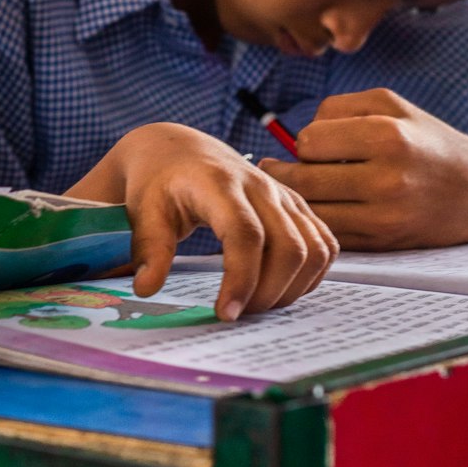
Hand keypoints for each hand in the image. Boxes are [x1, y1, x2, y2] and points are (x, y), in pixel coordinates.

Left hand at [67, 123, 336, 317]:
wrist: (179, 152)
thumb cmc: (160, 183)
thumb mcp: (143, 211)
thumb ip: (148, 248)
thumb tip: (147, 289)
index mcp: (219, 183)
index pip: (246, 234)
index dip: (242, 278)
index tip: (226, 313)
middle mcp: (260, 186)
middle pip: (289, 247)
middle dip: (268, 292)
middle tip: (238, 314)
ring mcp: (283, 196)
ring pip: (313, 249)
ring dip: (292, 288)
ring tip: (257, 304)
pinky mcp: (297, 207)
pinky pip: (324, 245)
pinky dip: (310, 274)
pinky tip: (281, 288)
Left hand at [260, 89, 467, 249]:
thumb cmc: (424, 140)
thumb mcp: (388, 104)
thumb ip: (336, 107)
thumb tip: (294, 138)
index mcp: (388, 137)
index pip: (310, 142)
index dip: (305, 141)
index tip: (314, 144)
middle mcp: (386, 180)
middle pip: (302, 181)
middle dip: (287, 173)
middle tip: (279, 168)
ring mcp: (383, 217)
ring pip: (310, 212)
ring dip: (298, 199)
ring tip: (300, 185)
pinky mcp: (380, 243)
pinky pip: (328, 233)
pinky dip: (317, 220)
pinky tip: (322, 205)